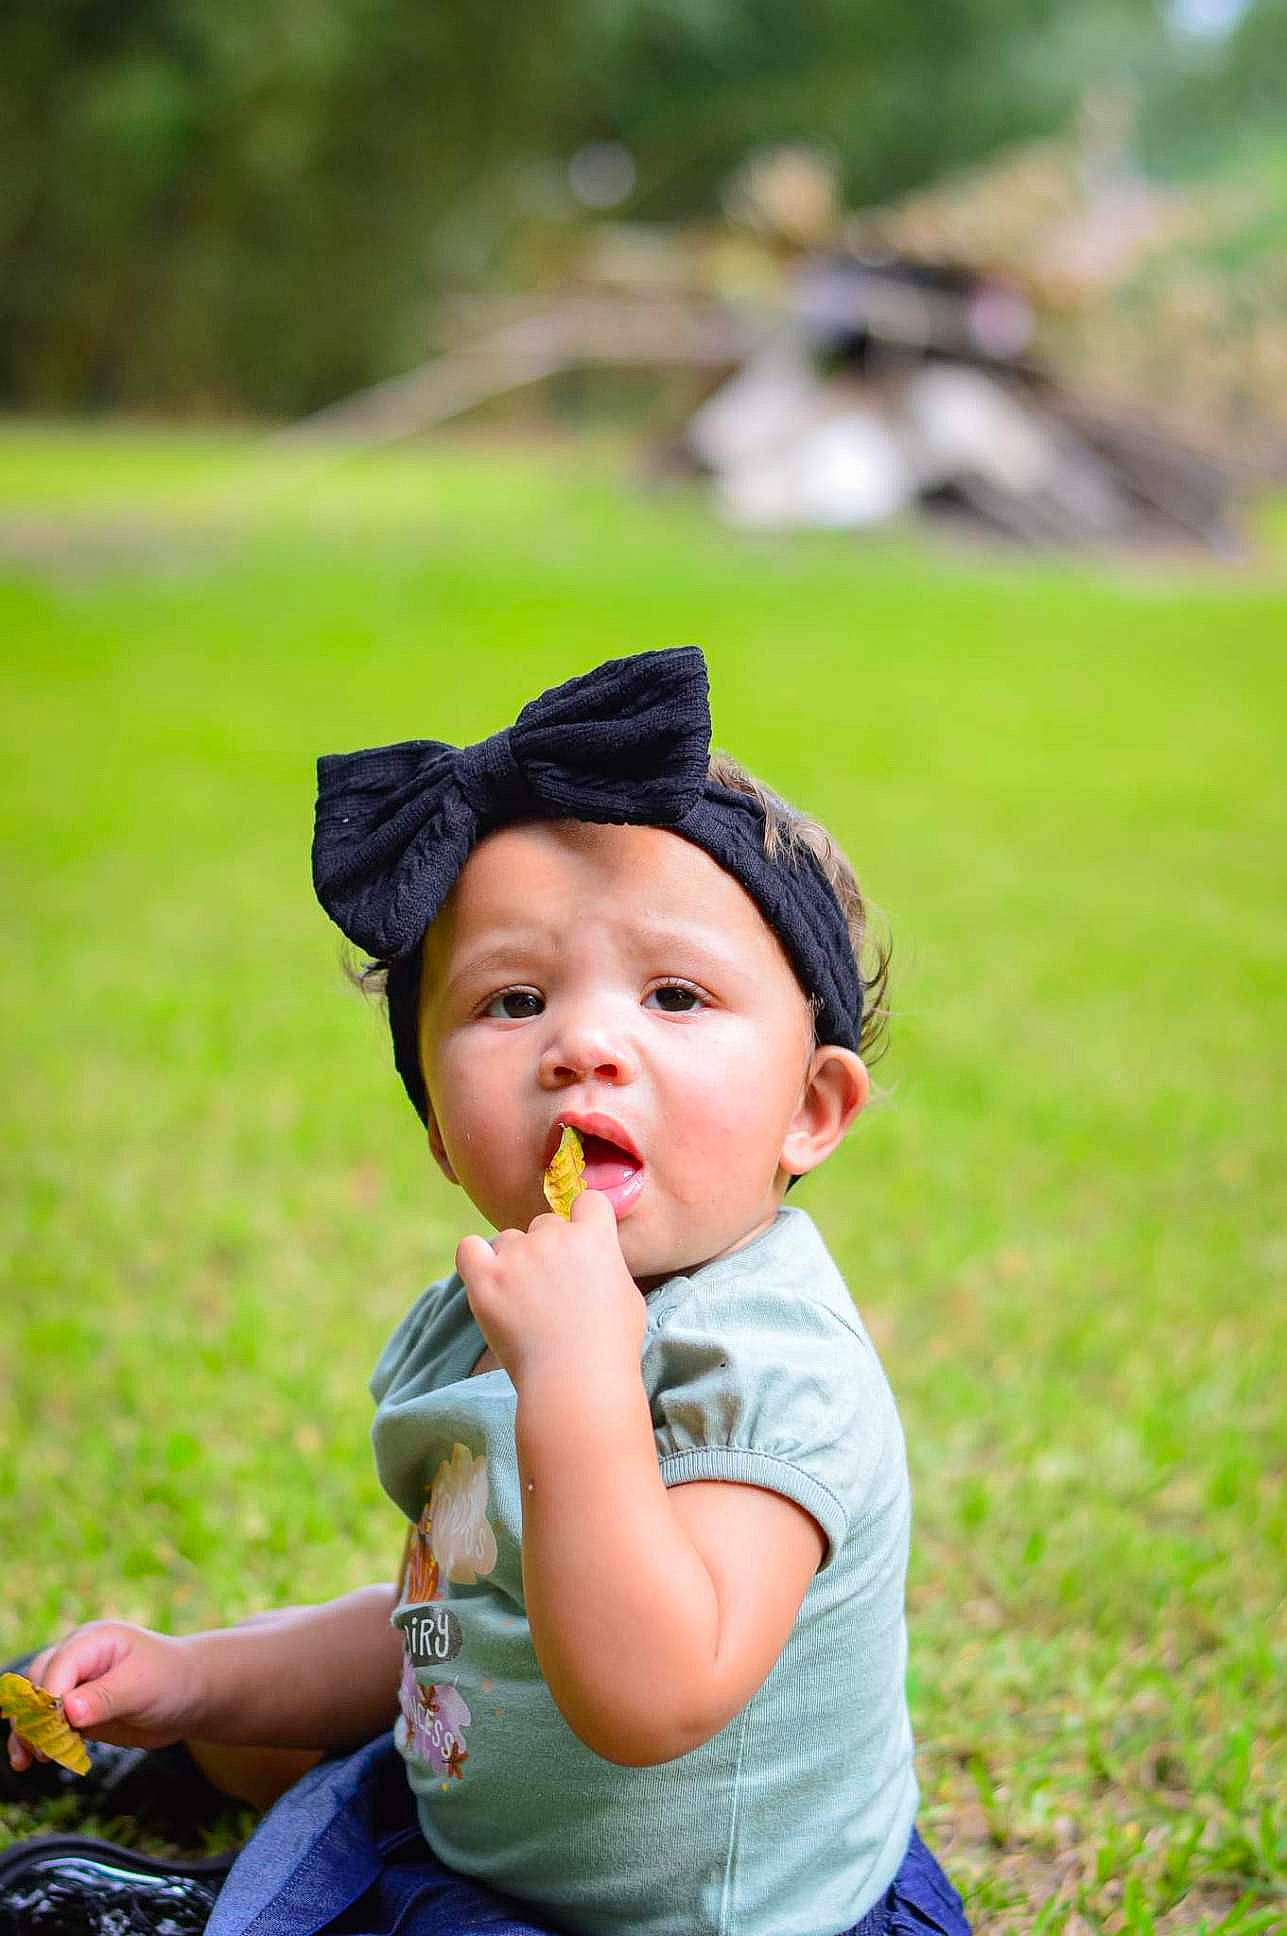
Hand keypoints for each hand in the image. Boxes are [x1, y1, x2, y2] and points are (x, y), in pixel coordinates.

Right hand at [6, 1621, 202, 1770]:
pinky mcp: (75, 1711)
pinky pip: (48, 1725)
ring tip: (26, 1760)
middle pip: (37, 1684)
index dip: (50, 1697)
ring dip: (28, 1732)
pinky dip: (38, 1742)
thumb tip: (68, 1711)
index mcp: (93, 1641)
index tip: (53, 1727)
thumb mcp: (141, 1686)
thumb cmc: (170, 1679)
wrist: (188, 1696)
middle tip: (39, 1750)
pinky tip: (28, 1762)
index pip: (58, 1666)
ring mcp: (75, 1685)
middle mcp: (78, 1659)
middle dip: (33, 1716)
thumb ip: (105, 1697)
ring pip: (35, 1706)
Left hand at [456, 1189, 644, 1384]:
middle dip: (547, 1249)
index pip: (588, 1201)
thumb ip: (606, 1263)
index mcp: (594, 1237)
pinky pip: (469, 1248)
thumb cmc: (610, 1346)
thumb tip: (594, 1256)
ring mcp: (518, 1255)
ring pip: (508, 1239)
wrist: (577, 1380)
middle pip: (545, 1223)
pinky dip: (475, 1260)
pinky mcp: (486, 1279)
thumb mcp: (627, 1295)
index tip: (581, 1245)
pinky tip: (486, 1281)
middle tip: (551, 1291)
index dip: (585, 1220)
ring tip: (524, 1304)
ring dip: (513, 1261)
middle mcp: (555, 1236)